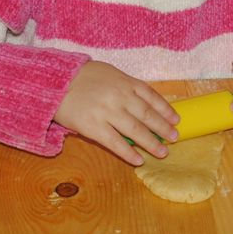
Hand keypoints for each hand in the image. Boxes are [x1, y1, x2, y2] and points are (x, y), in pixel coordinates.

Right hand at [54, 61, 178, 165]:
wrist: (57, 82)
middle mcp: (120, 96)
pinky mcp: (94, 127)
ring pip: (135, 130)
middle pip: (147, 115)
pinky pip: (115, 143)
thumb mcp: (110, 73)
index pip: (152, 96)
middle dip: (163, 128)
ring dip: (151, 143)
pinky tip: (139, 160)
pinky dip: (129, 153)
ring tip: (163, 152)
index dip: (166, 109)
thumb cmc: (84, 77)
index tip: (176, 119)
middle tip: (175, 138)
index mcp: (125, 82)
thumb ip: (127, 86)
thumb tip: (145, 101)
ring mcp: (107, 112)